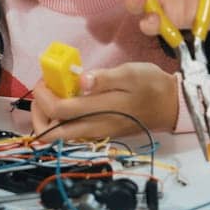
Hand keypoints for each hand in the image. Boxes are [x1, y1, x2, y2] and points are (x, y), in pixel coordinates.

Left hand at [31, 63, 179, 140]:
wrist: (170, 106)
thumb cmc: (151, 85)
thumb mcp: (131, 73)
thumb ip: (104, 78)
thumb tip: (80, 80)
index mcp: (100, 110)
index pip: (58, 111)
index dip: (43, 96)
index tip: (44, 79)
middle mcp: (94, 127)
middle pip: (51, 133)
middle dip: (38, 113)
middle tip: (43, 91)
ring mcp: (96, 133)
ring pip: (60, 137)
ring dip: (47, 119)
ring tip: (52, 95)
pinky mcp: (100, 134)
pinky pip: (71, 134)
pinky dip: (60, 121)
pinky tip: (67, 101)